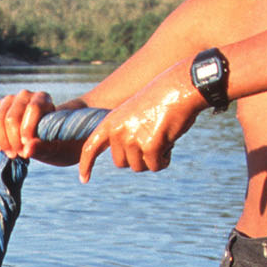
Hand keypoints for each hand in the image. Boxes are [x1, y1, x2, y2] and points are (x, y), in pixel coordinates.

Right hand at [0, 89, 61, 161]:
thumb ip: (44, 147)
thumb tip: (28, 149)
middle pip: (12, 118)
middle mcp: (24, 95)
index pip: (33, 109)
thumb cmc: (49, 141)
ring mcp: (8, 100)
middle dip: (13, 141)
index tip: (27, 148)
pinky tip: (0, 148)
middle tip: (19, 154)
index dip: (27, 131)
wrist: (39, 136)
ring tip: (12, 153)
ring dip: (3, 143)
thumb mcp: (53, 147)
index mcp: (43, 99)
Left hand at [79, 65, 206, 182]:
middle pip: (121, 164)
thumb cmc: (162, 100)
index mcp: (111, 122)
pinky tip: (170, 144)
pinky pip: (155, 166)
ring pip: (139, 167)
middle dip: (137, 158)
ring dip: (153, 159)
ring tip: (162, 138)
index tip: (84, 179)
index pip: (91, 147)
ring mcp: (132, 140)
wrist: (181, 87)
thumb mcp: (134, 114)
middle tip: (152, 141)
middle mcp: (118, 132)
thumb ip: (125, 133)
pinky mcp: (150, 147)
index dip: (86, 164)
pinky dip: (164, 160)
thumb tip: (127, 159)